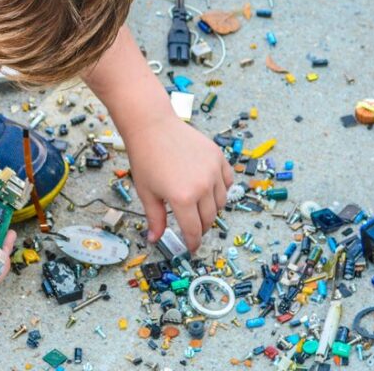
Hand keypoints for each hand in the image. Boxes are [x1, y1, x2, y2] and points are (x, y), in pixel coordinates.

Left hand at [124, 117, 233, 252]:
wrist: (152, 126)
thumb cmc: (146, 157)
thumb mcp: (146, 192)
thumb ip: (155, 219)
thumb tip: (154, 239)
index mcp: (183, 198)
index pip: (194, 230)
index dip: (193, 243)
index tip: (192, 248)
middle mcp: (202, 186)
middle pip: (209, 218)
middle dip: (201, 227)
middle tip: (192, 228)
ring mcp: (213, 170)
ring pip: (221, 201)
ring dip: (212, 209)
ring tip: (198, 207)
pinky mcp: (218, 157)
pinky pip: (227, 181)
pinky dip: (221, 189)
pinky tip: (209, 189)